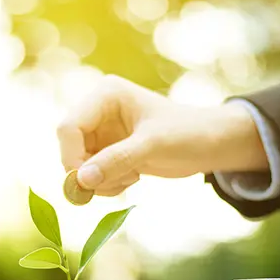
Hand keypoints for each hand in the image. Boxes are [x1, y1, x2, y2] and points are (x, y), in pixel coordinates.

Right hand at [58, 75, 268, 195]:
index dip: (72, 157)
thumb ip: (116, 160)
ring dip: (99, 181)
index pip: (68, 127)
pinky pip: (91, 173)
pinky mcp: (108, 150)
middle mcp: (98, 110)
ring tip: (131, 178)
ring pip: (78, 164)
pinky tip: (131, 178)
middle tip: (113, 184)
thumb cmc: (188, 133)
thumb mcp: (153, 146)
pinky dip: (106, 183)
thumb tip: (81, 180)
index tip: (89, 182)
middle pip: (69, 147)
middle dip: (87, 172)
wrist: (211, 143)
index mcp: (105, 95)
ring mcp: (102, 131)